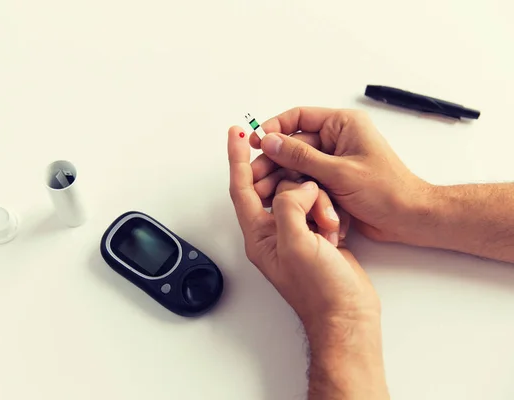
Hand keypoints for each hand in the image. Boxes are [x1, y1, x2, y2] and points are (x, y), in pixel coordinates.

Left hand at [227, 125, 379, 329]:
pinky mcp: (318, 234)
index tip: (237, 133)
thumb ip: (288, 207)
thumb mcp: (296, 245)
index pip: (241, 187)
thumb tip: (297, 187)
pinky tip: (336, 229)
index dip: (237, 158)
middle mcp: (274, 232)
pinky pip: (320, 207)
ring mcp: (297, 233)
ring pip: (302, 196)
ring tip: (328, 227)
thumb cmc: (320, 292)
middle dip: (295, 186)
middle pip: (276, 187)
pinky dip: (329, 211)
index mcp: (259, 235)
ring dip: (319, 204)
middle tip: (310, 189)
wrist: (348, 314)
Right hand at [251, 107, 429, 243]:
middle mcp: (335, 139)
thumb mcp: (339, 172)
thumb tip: (270, 142)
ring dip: (280, 178)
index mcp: (342, 125)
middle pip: (293, 144)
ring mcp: (333, 161)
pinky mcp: (331, 180)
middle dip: (273, 160)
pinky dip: (293, 190)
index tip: (256, 141)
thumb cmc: (387, 191)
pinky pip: (305, 180)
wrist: (408, 219)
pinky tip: (278, 199)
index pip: (299, 117)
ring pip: (296, 165)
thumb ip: (301, 157)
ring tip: (262, 191)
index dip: (274, 128)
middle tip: (254, 174)